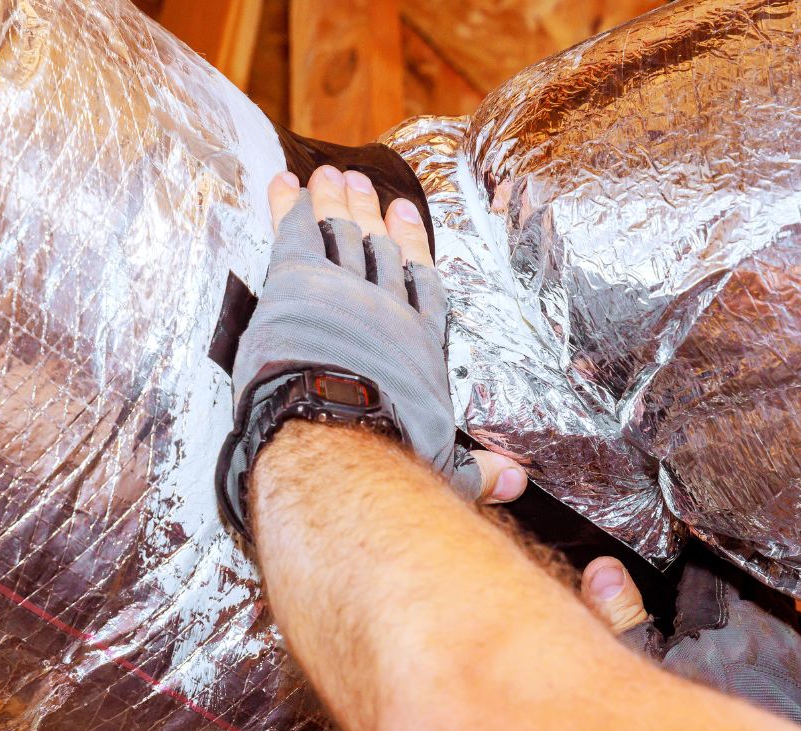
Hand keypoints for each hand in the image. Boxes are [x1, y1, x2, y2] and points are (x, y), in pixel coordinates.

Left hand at [232, 166, 524, 504]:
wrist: (339, 434)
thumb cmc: (393, 456)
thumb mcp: (445, 469)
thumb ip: (479, 473)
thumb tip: (516, 484)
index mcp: (419, 345)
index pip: (420, 285)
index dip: (411, 247)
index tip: (405, 216)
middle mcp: (384, 309)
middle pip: (377, 251)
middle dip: (370, 215)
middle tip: (363, 184)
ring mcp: (342, 290)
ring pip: (339, 235)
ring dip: (333, 203)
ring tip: (330, 176)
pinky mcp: (298, 283)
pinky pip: (294, 233)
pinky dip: (288, 206)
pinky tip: (284, 184)